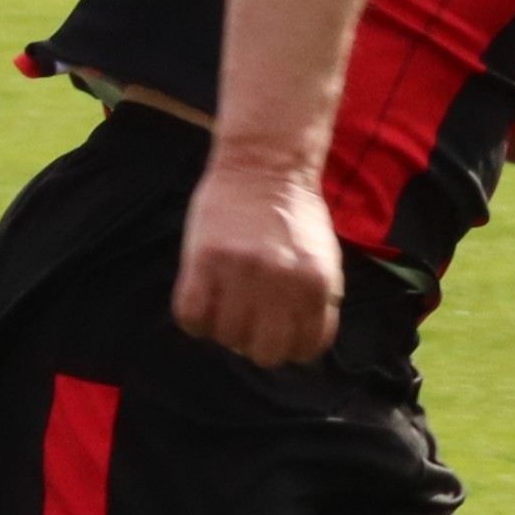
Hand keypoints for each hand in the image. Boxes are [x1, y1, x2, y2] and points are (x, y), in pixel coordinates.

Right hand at [172, 145, 345, 368]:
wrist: (265, 162)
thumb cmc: (294, 216)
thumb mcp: (323, 260)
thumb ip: (317, 303)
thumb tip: (298, 347)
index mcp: (316, 283)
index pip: (305, 349)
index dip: (290, 346)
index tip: (278, 329)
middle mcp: (281, 280)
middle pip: (265, 353)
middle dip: (256, 343)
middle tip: (248, 320)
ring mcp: (241, 270)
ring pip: (225, 337)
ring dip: (223, 329)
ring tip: (224, 303)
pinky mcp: (204, 259)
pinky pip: (191, 316)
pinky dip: (194, 319)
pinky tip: (202, 299)